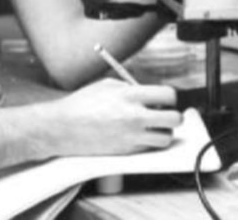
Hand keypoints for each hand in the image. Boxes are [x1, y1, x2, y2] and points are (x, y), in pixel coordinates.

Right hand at [46, 78, 180, 156]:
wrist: (63, 127)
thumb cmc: (82, 104)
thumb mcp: (107, 86)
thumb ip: (131, 88)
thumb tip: (150, 95)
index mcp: (129, 96)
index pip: (168, 95)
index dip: (170, 97)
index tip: (164, 99)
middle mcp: (134, 117)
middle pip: (174, 119)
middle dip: (173, 116)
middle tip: (164, 114)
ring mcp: (132, 136)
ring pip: (166, 138)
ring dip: (163, 132)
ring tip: (151, 127)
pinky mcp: (127, 151)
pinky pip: (149, 147)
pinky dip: (147, 141)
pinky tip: (135, 134)